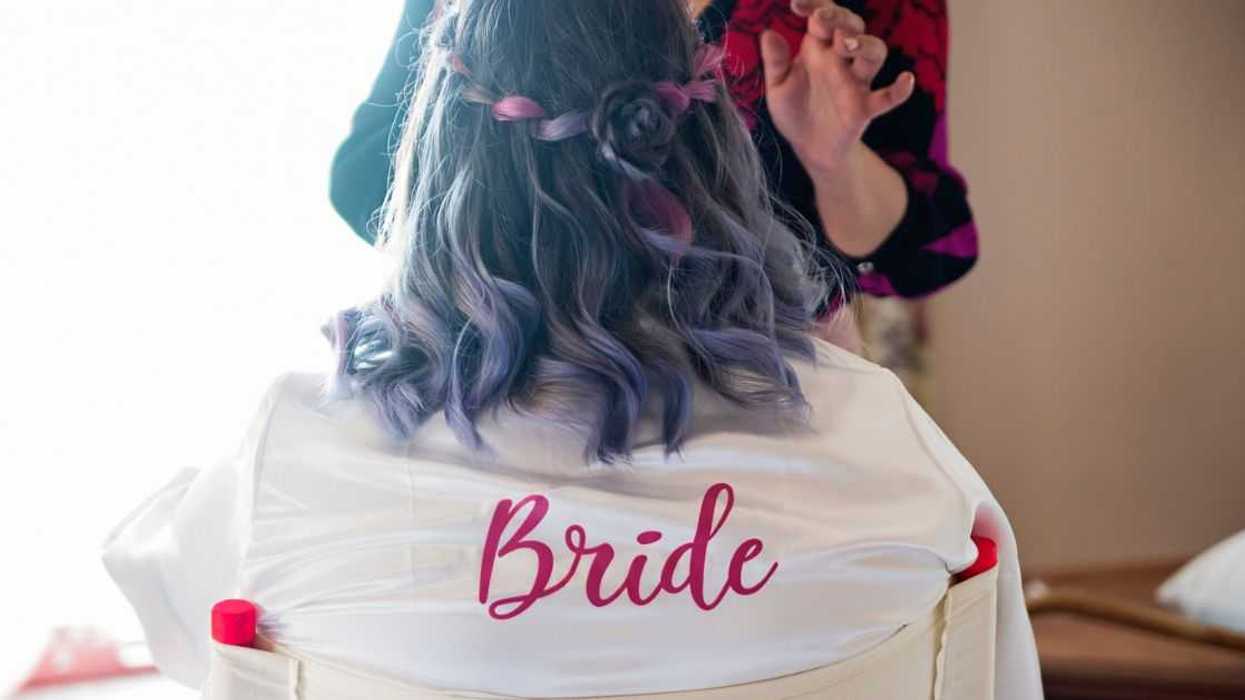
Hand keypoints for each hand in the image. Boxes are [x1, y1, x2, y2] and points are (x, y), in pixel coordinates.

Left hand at [761, 0, 914, 175]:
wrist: (808, 148)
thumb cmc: (794, 111)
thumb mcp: (777, 87)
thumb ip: (775, 62)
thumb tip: (767, 34)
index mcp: (817, 49)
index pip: (822, 16)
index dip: (814, 4)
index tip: (796, 4)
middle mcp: (840, 60)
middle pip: (852, 27)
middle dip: (841, 18)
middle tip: (823, 18)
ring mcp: (855, 82)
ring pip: (874, 53)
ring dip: (865, 45)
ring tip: (847, 45)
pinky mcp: (864, 108)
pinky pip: (888, 97)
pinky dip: (899, 90)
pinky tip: (906, 80)